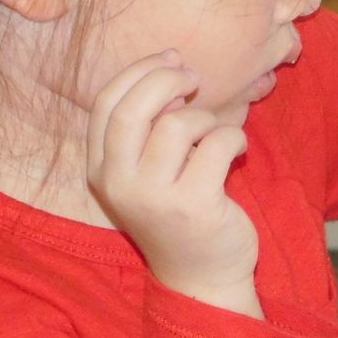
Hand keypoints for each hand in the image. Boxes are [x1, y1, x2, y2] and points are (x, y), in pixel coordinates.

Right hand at [88, 50, 260, 317]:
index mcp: (100, 170)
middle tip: (194, 79)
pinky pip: (218, 144)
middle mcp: (119, 183)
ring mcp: (155, 197)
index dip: (139, 71)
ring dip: (206, 117)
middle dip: (168, 79)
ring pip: (178, 124)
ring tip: (216, 132)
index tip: (171, 60)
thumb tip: (172, 66)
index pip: (105, 102)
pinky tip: (237, 150)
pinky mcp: (194, 205)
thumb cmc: (178, 214)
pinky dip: (234, 137)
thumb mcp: (149, 172)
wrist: (202, 278)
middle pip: (134, 108)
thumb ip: (150, 126)